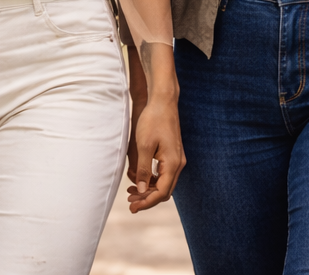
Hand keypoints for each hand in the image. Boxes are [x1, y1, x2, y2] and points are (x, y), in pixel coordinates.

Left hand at [125, 90, 183, 212]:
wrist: (162, 102)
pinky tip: (138, 179)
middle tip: (130, 203)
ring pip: (164, 183)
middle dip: (147, 199)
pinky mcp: (172, 155)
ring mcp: (176, 159)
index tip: (132, 207)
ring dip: (148, 190)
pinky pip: (163, 174)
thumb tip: (140, 191)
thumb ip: (143, 170)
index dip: (146, 202)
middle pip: (164, 191)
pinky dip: (151, 180)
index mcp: (173, 163)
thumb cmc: (153, 121)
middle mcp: (178, 164)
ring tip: (131, 193)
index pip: (161, 192)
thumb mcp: (144, 146)